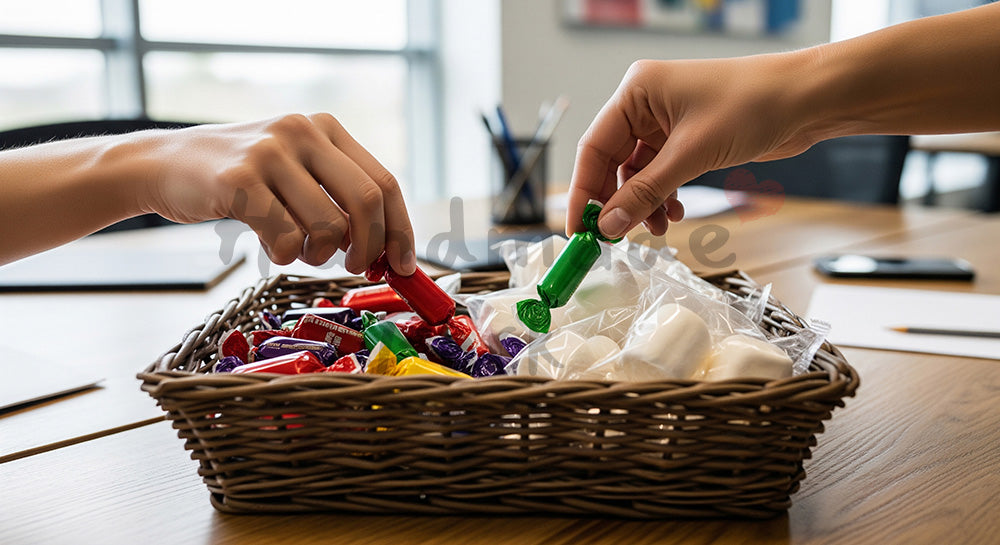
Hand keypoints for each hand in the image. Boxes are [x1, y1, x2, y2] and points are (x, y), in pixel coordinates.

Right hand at [136, 114, 415, 274]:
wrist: (164, 164)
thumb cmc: (241, 178)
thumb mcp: (295, 168)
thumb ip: (338, 196)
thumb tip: (389, 249)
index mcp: (325, 128)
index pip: (384, 183)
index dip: (400, 230)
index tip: (404, 265)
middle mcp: (302, 132)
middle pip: (367, 202)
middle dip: (369, 247)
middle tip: (356, 267)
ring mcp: (270, 153)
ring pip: (328, 227)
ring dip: (318, 255)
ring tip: (297, 248)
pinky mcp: (239, 181)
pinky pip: (285, 239)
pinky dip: (283, 255)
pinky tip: (267, 242)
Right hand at [568, 51, 819, 238]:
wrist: (807, 100)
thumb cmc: (752, 105)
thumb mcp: (690, 155)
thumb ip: (645, 193)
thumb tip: (608, 224)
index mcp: (636, 91)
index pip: (593, 146)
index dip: (582, 190)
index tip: (577, 227)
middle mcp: (645, 104)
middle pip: (612, 163)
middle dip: (615, 202)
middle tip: (612, 237)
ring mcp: (666, 122)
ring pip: (637, 174)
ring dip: (643, 204)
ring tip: (657, 230)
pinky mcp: (686, 139)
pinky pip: (660, 175)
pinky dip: (662, 197)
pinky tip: (673, 215)